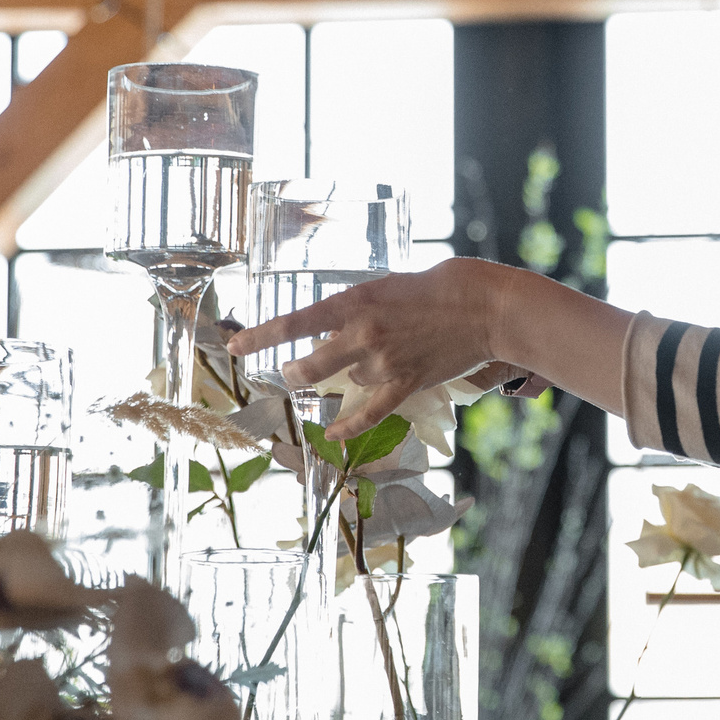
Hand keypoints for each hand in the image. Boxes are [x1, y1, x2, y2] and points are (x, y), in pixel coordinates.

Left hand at [227, 256, 518, 436]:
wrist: (485, 306)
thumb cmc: (443, 284)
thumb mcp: (389, 284)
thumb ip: (362, 305)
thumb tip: (345, 322)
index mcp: (354, 302)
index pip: (292, 323)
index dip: (258, 338)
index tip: (233, 346)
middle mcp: (361, 334)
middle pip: (307, 367)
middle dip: (294, 374)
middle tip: (292, 372)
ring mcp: (383, 362)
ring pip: (346, 382)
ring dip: (347, 378)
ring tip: (365, 366)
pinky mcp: (407, 383)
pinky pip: (370, 413)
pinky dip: (349, 426)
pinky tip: (335, 435)